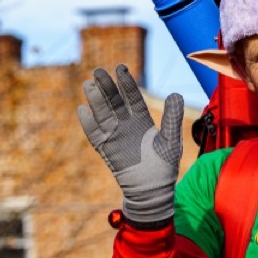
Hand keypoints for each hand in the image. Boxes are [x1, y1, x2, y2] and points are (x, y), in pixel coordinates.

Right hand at [78, 65, 184, 223]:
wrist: (152, 190)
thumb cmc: (163, 166)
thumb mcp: (171, 140)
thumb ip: (172, 118)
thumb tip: (176, 94)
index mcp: (142, 121)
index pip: (132, 98)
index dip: (126, 83)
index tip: (120, 67)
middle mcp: (126, 126)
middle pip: (114, 102)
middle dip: (106, 86)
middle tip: (98, 70)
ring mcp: (115, 137)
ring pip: (103, 115)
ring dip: (95, 100)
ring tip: (89, 84)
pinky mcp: (106, 150)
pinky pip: (95, 135)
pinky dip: (88, 123)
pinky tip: (82, 110)